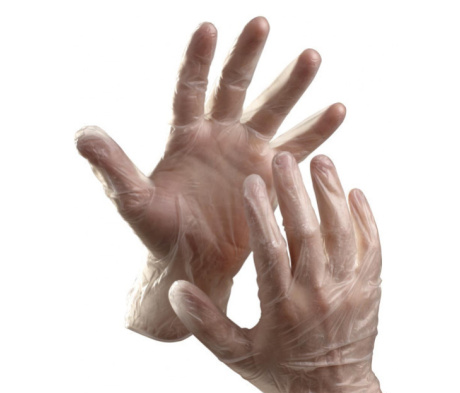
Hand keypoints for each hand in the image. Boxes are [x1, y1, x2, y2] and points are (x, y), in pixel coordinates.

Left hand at [75, 17, 344, 340]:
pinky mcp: (269, 174)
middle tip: (262, 24)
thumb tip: (82, 134)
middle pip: (234, 88)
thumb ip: (113, 169)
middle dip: (248, 58)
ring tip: (312, 57)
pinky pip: (297, 148)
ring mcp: (246, 153)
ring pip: (272, 111)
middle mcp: (218, 137)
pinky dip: (317, 131)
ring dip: (291, 86)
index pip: (190, 89)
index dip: (197, 59)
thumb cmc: (161, 233)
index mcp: (184, 137)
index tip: (209, 27)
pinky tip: (337, 110)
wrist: (194, 261)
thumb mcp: (134, 202)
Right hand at [169, 153, 394, 392]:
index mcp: (282, 308)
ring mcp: (349, 290)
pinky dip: (365, 219)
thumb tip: (176, 290)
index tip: (251, 182)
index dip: (260, 214)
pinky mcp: (369, 290)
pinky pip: (372, 248)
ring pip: (342, 234)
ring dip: (331, 195)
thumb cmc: (278, 372)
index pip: (270, 251)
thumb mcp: (235, 355)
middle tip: (284, 158)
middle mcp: (318, 294)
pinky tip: (355, 192)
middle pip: (308, 234)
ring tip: (321, 162)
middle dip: (295, 192)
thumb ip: (205, 322)